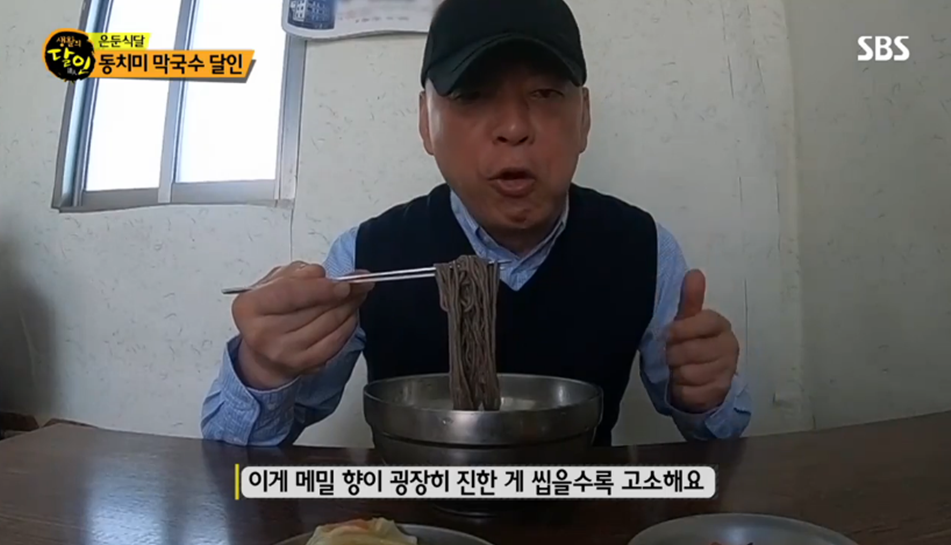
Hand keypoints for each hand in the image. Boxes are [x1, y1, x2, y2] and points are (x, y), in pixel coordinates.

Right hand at [231, 261, 372, 389]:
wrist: (263, 353)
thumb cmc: (269, 312)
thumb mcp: (273, 284)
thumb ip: (297, 274)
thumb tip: (323, 275)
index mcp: (250, 307)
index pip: (291, 294)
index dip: (321, 288)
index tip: (344, 283)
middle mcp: (264, 334)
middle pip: (315, 310)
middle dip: (344, 294)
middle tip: (361, 283)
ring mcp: (284, 353)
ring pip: (329, 325)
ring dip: (349, 307)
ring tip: (358, 295)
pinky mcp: (303, 365)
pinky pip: (335, 343)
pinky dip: (347, 326)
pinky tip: (351, 315)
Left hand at [666, 269, 738, 412]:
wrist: (697, 380)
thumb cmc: (687, 345)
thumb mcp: (685, 322)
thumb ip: (689, 300)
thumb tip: (694, 273)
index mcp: (720, 325)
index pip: (703, 322)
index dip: (680, 330)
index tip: (668, 334)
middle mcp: (729, 346)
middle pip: (692, 351)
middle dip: (673, 355)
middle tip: (669, 355)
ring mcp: (727, 371)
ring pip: (690, 373)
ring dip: (675, 374)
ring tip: (676, 370)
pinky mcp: (721, 392)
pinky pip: (692, 393)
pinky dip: (681, 391)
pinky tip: (681, 385)